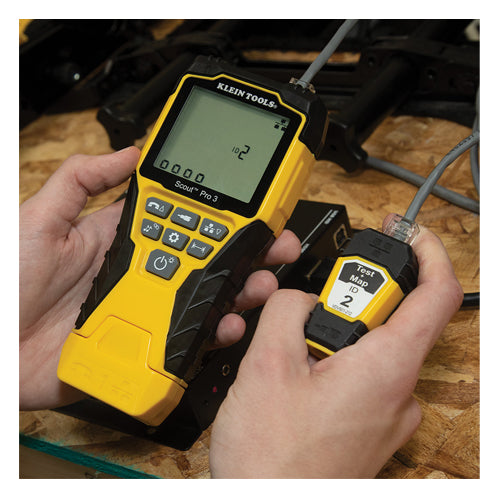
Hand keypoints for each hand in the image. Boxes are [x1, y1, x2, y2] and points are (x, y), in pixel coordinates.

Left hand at [19, 147, 300, 410]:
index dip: (219, 215)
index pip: (183, 222)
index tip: (250, 207)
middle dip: (247, 252)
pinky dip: (213, 334)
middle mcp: (143, 275)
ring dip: (241, 290)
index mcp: (123, 241)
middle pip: (206, 262)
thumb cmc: (8, 285)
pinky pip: (187, 341)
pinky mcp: (143, 348)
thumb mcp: (41, 218)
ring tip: (261, 282)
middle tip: (276, 245)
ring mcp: (146, 311)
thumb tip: (130, 151)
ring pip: (205, 299)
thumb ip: (82, 180)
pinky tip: (228, 324)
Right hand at [209, 223, 462, 477]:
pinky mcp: (366, 421)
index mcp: (386, 369)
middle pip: (388, 317)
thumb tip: (299, 296)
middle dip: (343, 302)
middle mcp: (397, 391)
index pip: (436, 293)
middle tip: (302, 312)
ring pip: (367, 346)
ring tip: (285, 354)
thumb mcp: (266, 364)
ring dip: (328, 334)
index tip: (403, 233)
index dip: (426, 252)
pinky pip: (358, 373)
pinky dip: (329, 359)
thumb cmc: (271, 460)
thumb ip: (287, 309)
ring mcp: (384, 410)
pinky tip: (293, 376)